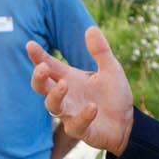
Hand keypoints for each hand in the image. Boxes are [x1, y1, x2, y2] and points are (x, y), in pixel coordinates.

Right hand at [27, 26, 135, 154]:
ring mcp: (71, 113)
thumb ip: (100, 51)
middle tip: (42, 68)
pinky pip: (76, 124)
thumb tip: (91, 28)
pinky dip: (83, 116)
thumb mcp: (111, 69)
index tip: (30, 45)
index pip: (49, 66)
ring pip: (52, 106)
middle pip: (42, 87)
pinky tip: (92, 107)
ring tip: (64, 84)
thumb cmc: (114, 96)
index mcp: (69, 78)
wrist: (128, 123)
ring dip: (56, 95)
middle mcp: (66, 96)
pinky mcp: (81, 130)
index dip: (38, 56)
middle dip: (38, 78)